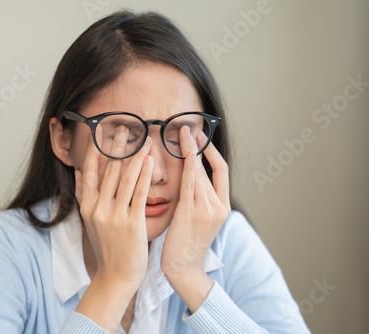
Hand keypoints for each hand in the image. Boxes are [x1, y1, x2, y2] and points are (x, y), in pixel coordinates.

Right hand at [75, 124, 153, 285]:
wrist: (116, 276)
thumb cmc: (107, 247)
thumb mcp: (89, 220)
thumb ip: (83, 194)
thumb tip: (78, 171)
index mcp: (87, 206)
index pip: (90, 171)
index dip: (96, 149)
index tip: (101, 130)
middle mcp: (97, 208)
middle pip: (108, 171)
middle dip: (116, 147)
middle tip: (124, 126)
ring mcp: (114, 216)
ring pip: (124, 179)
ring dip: (134, 156)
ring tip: (143, 139)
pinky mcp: (131, 223)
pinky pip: (138, 194)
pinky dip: (143, 176)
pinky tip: (149, 161)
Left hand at [161, 126, 230, 308]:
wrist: (183, 269)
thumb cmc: (185, 244)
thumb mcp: (197, 219)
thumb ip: (196, 199)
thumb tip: (188, 178)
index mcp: (222, 207)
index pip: (221, 171)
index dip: (212, 151)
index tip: (201, 137)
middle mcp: (219, 206)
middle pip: (210, 168)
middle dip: (199, 145)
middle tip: (186, 127)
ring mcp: (207, 210)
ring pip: (200, 172)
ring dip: (191, 150)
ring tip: (181, 132)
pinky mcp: (192, 214)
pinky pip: (191, 184)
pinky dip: (189, 166)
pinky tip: (184, 151)